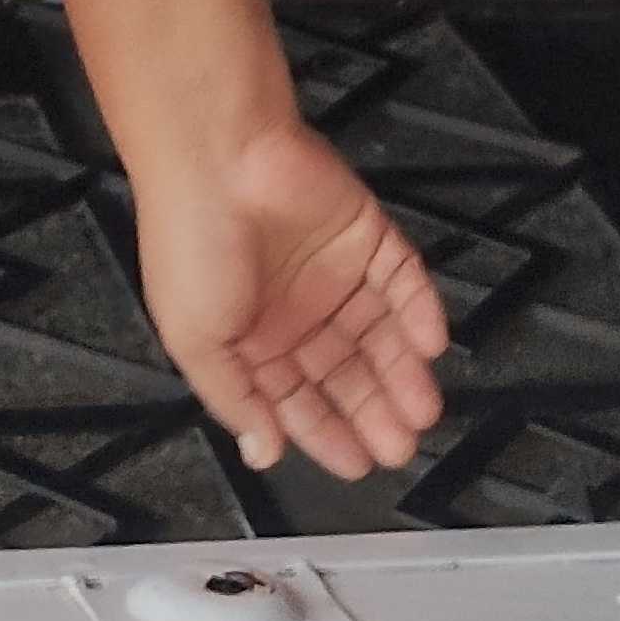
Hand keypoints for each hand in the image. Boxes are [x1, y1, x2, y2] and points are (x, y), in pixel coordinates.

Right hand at [132, 119, 450, 479]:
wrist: (217, 156)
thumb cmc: (189, 241)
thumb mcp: (195, 340)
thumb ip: (234, 400)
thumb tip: (262, 451)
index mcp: (250, 338)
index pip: (298, 398)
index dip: (328, 433)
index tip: (358, 464)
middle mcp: (295, 309)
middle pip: (346, 372)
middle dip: (374, 412)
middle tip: (399, 446)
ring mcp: (333, 271)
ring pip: (382, 334)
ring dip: (404, 373)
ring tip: (423, 410)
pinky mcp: (366, 234)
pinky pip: (403, 281)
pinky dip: (420, 313)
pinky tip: (429, 346)